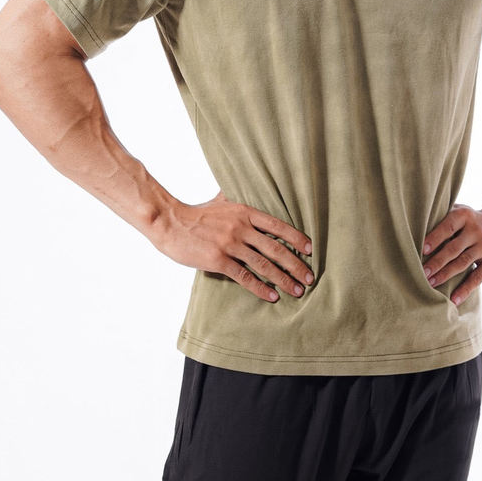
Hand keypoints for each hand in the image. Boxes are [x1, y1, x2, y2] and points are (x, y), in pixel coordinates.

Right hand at [152, 190, 313, 302]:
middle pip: (275, 248)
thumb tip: (247, 185)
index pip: (277, 225)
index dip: (296, 238)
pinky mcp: (218, 260)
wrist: (170, 222)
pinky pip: (245, 277)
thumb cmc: (196, 214)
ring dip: (284, 279)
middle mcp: (241, 227)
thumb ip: (237, 198)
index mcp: (244, 212)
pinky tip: (272, 296)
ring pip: (264, 265)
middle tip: (310, 277)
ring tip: (298, 290)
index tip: (310, 249)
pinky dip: (261, 287)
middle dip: (296, 264)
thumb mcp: (220, 200)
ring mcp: (230, 244)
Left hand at [421, 202, 481, 305]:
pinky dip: (465, 289)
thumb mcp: (462, 211)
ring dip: (446, 275)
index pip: (448, 227)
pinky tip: (454, 299)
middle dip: (437, 262)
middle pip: (453, 248)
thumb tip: (415, 225)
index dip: (435, 238)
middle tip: (422, 273)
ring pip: (463, 263)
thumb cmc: (474, 219)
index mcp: (465, 215)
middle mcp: (477, 230)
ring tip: (430, 284)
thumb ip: (444, 217)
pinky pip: (478, 277)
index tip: (422, 250)